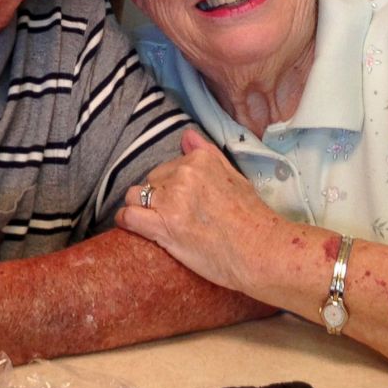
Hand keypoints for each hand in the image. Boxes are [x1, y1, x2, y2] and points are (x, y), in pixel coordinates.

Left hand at [116, 128, 276, 293]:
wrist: (261, 252)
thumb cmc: (252, 219)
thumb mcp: (234, 177)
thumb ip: (206, 154)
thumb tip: (186, 135)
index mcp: (200, 160)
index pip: (167, 167)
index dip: (170, 186)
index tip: (180, 203)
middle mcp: (183, 175)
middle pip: (151, 181)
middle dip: (157, 197)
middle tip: (173, 217)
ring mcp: (172, 200)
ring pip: (136, 196)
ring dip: (141, 208)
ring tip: (154, 223)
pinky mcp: (163, 225)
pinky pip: (128, 215)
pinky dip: (126, 221)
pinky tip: (131, 227)